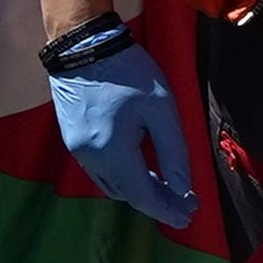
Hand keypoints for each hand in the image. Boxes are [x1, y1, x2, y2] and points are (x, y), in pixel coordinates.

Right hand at [46, 29, 202, 233]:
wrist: (83, 46)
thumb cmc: (128, 73)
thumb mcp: (161, 109)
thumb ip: (173, 152)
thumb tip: (181, 189)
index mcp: (113, 153)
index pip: (144, 196)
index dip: (167, 210)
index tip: (190, 216)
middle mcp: (91, 160)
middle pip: (128, 194)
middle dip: (157, 201)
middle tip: (185, 203)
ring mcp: (78, 152)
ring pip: (113, 186)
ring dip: (139, 190)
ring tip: (166, 188)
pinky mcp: (73, 141)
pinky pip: (101, 171)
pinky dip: (123, 177)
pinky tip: (139, 168)